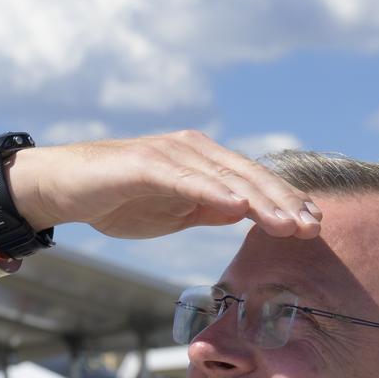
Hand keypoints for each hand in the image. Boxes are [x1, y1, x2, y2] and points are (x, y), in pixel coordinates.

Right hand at [7, 130, 321, 239]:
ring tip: (286, 222)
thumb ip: (208, 208)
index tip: (313, 226)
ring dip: (259, 200)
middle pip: (249, 176)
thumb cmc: (118, 198)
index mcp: (204, 163)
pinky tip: (238, 207)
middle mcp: (194, 150)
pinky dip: (214, 192)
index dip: (285, 203)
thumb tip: (243, 212)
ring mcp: (171, 154)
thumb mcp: (174, 210)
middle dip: (284, 202)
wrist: (64, 187)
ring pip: (225, 177)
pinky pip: (186, 179)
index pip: (254, 183)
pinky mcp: (146, 163)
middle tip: (312, 227)